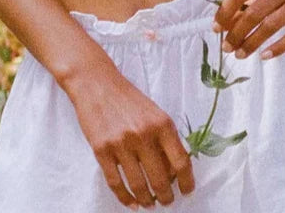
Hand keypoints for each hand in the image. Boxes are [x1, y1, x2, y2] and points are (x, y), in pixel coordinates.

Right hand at [64, 65, 194, 208]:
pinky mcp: (102, 150)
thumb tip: (173, 172)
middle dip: (166, 197)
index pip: (180, 161)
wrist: (97, 84)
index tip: (187, 191)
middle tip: (167, 201)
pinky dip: (125, 198)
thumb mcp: (154, 113)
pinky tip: (132, 203)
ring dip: (147, 200)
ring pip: (139, 185)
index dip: (186, 181)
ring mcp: (121, 144)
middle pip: (160, 179)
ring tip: (150, 204)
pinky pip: (116, 183)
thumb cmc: (128, 99)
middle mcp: (143, 134)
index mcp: (162, 123)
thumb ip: (164, 139)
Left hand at [212, 0, 284, 60]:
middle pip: (254, 12)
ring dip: (251, 43)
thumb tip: (227, 18)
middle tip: (226, 47)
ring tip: (239, 54)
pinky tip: (264, 56)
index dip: (226, 11)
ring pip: (270, 26)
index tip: (216, 27)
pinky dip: (276, 48)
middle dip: (236, 32)